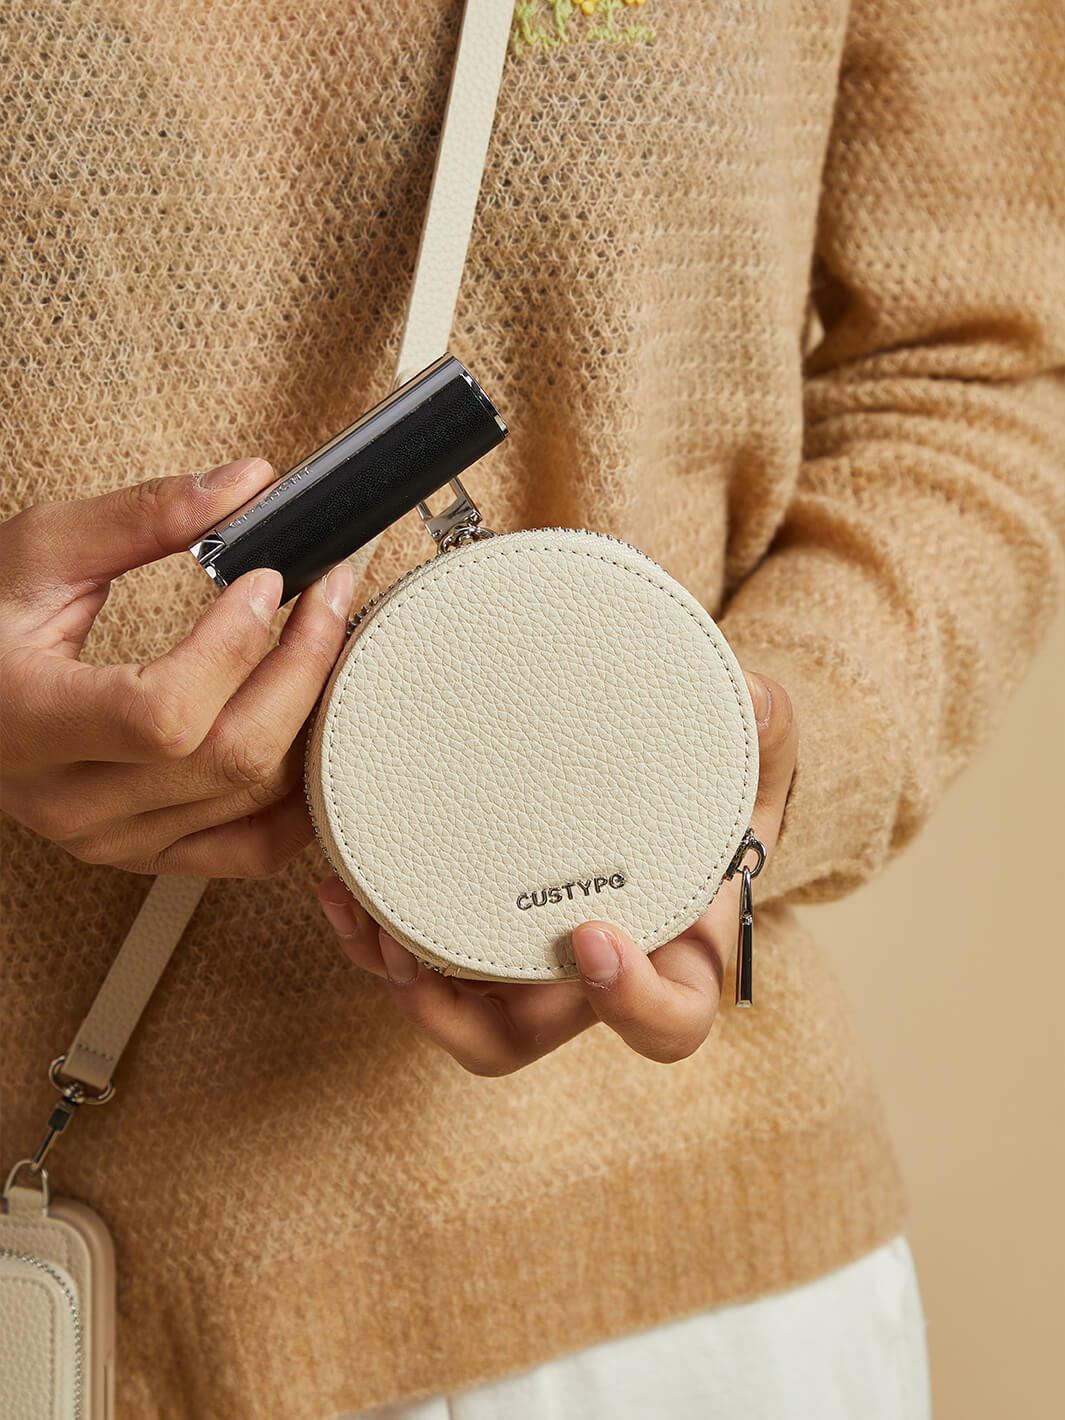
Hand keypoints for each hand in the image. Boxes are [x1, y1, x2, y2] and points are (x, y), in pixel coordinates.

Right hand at [0, 458, 354, 875]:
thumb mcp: (41, 554)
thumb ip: (142, 517)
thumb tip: (246, 485)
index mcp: (29, 722)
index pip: (163, 713)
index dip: (233, 647)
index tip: (266, 580)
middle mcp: (70, 801)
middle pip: (229, 757)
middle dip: (303, 668)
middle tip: (330, 595)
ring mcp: (113, 838)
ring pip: (254, 799)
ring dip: (313, 718)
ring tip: (328, 645)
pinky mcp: (146, 853)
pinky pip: (254, 849)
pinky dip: (302, 796)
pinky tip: (315, 733)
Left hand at [319, 670, 796, 1073]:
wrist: (659, 771)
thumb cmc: (711, 781)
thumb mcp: (751, 748)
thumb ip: (762, 726)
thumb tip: (758, 696)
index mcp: (679, 948)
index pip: (671, 1015)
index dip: (633, 1002)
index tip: (592, 938)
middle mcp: (598, 972)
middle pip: (530, 1035)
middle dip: (465, 1012)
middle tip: (414, 954)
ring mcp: (530, 957)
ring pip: (461, 1016)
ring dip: (405, 985)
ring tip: (363, 919)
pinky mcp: (474, 925)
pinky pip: (421, 962)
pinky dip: (374, 939)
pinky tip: (338, 885)